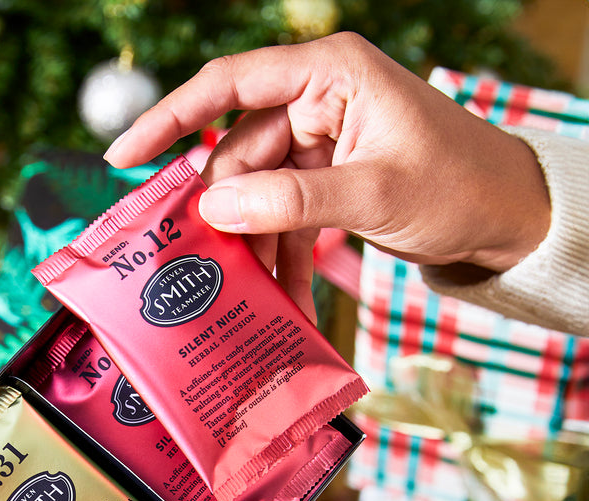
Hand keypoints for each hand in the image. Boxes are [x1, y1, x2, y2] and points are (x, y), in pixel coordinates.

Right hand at [104, 32, 549, 320]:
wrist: (507, 219)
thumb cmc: (459, 186)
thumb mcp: (374, 194)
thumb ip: (291, 201)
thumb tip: (213, 209)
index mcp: (329, 75)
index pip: (229, 86)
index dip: (169, 120)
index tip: (123, 158)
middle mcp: (318, 101)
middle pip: (238, 153)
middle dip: (219, 211)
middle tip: (194, 261)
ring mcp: (320, 143)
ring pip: (256, 192)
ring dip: (248, 243)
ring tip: (236, 289)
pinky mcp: (326, 180)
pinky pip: (283, 216)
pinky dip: (277, 254)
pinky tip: (276, 294)